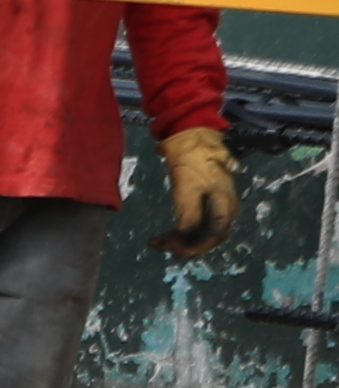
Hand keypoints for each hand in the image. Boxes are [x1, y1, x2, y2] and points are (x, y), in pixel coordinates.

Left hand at [163, 124, 242, 257]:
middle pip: (211, 235)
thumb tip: (185, 235)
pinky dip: (183, 229)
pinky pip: (199, 220)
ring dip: (184, 239)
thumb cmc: (191, 160)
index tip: (174, 250)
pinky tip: (169, 233)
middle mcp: (226, 206)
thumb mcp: (187, 188)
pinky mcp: (207, 198)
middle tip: (165, 248)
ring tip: (161, 243)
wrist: (191, 137)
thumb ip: (189, 213)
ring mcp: (218, 202)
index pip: (216, 233)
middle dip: (188, 245)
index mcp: (226, 203)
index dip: (197, 245)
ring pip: (204, 230)